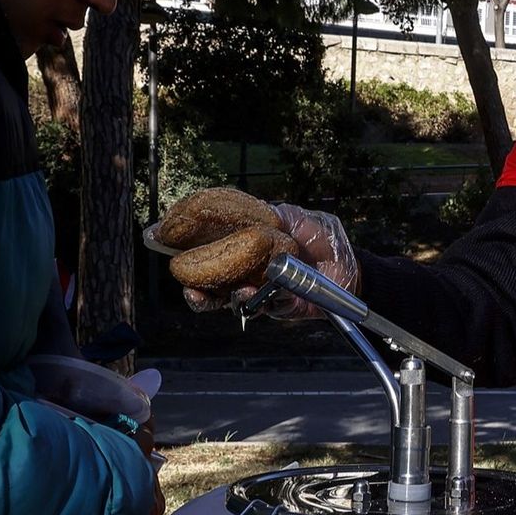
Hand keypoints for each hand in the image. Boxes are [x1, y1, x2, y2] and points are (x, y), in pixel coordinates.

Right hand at [183, 203, 361, 319]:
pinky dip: (250, 301)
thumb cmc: (323, 239)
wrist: (352, 268)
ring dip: (210, 297)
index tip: (163, 235)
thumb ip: (270, 213)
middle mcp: (246, 270)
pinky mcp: (276, 306)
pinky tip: (248, 294)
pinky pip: (258, 307)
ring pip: (224, 298)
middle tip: (177, 274)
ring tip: (201, 294)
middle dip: (189, 278)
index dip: (185, 240)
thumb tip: (244, 207)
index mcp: (246, 245)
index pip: (209, 244)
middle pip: (207, 278)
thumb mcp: (297, 217)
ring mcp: (258, 290)